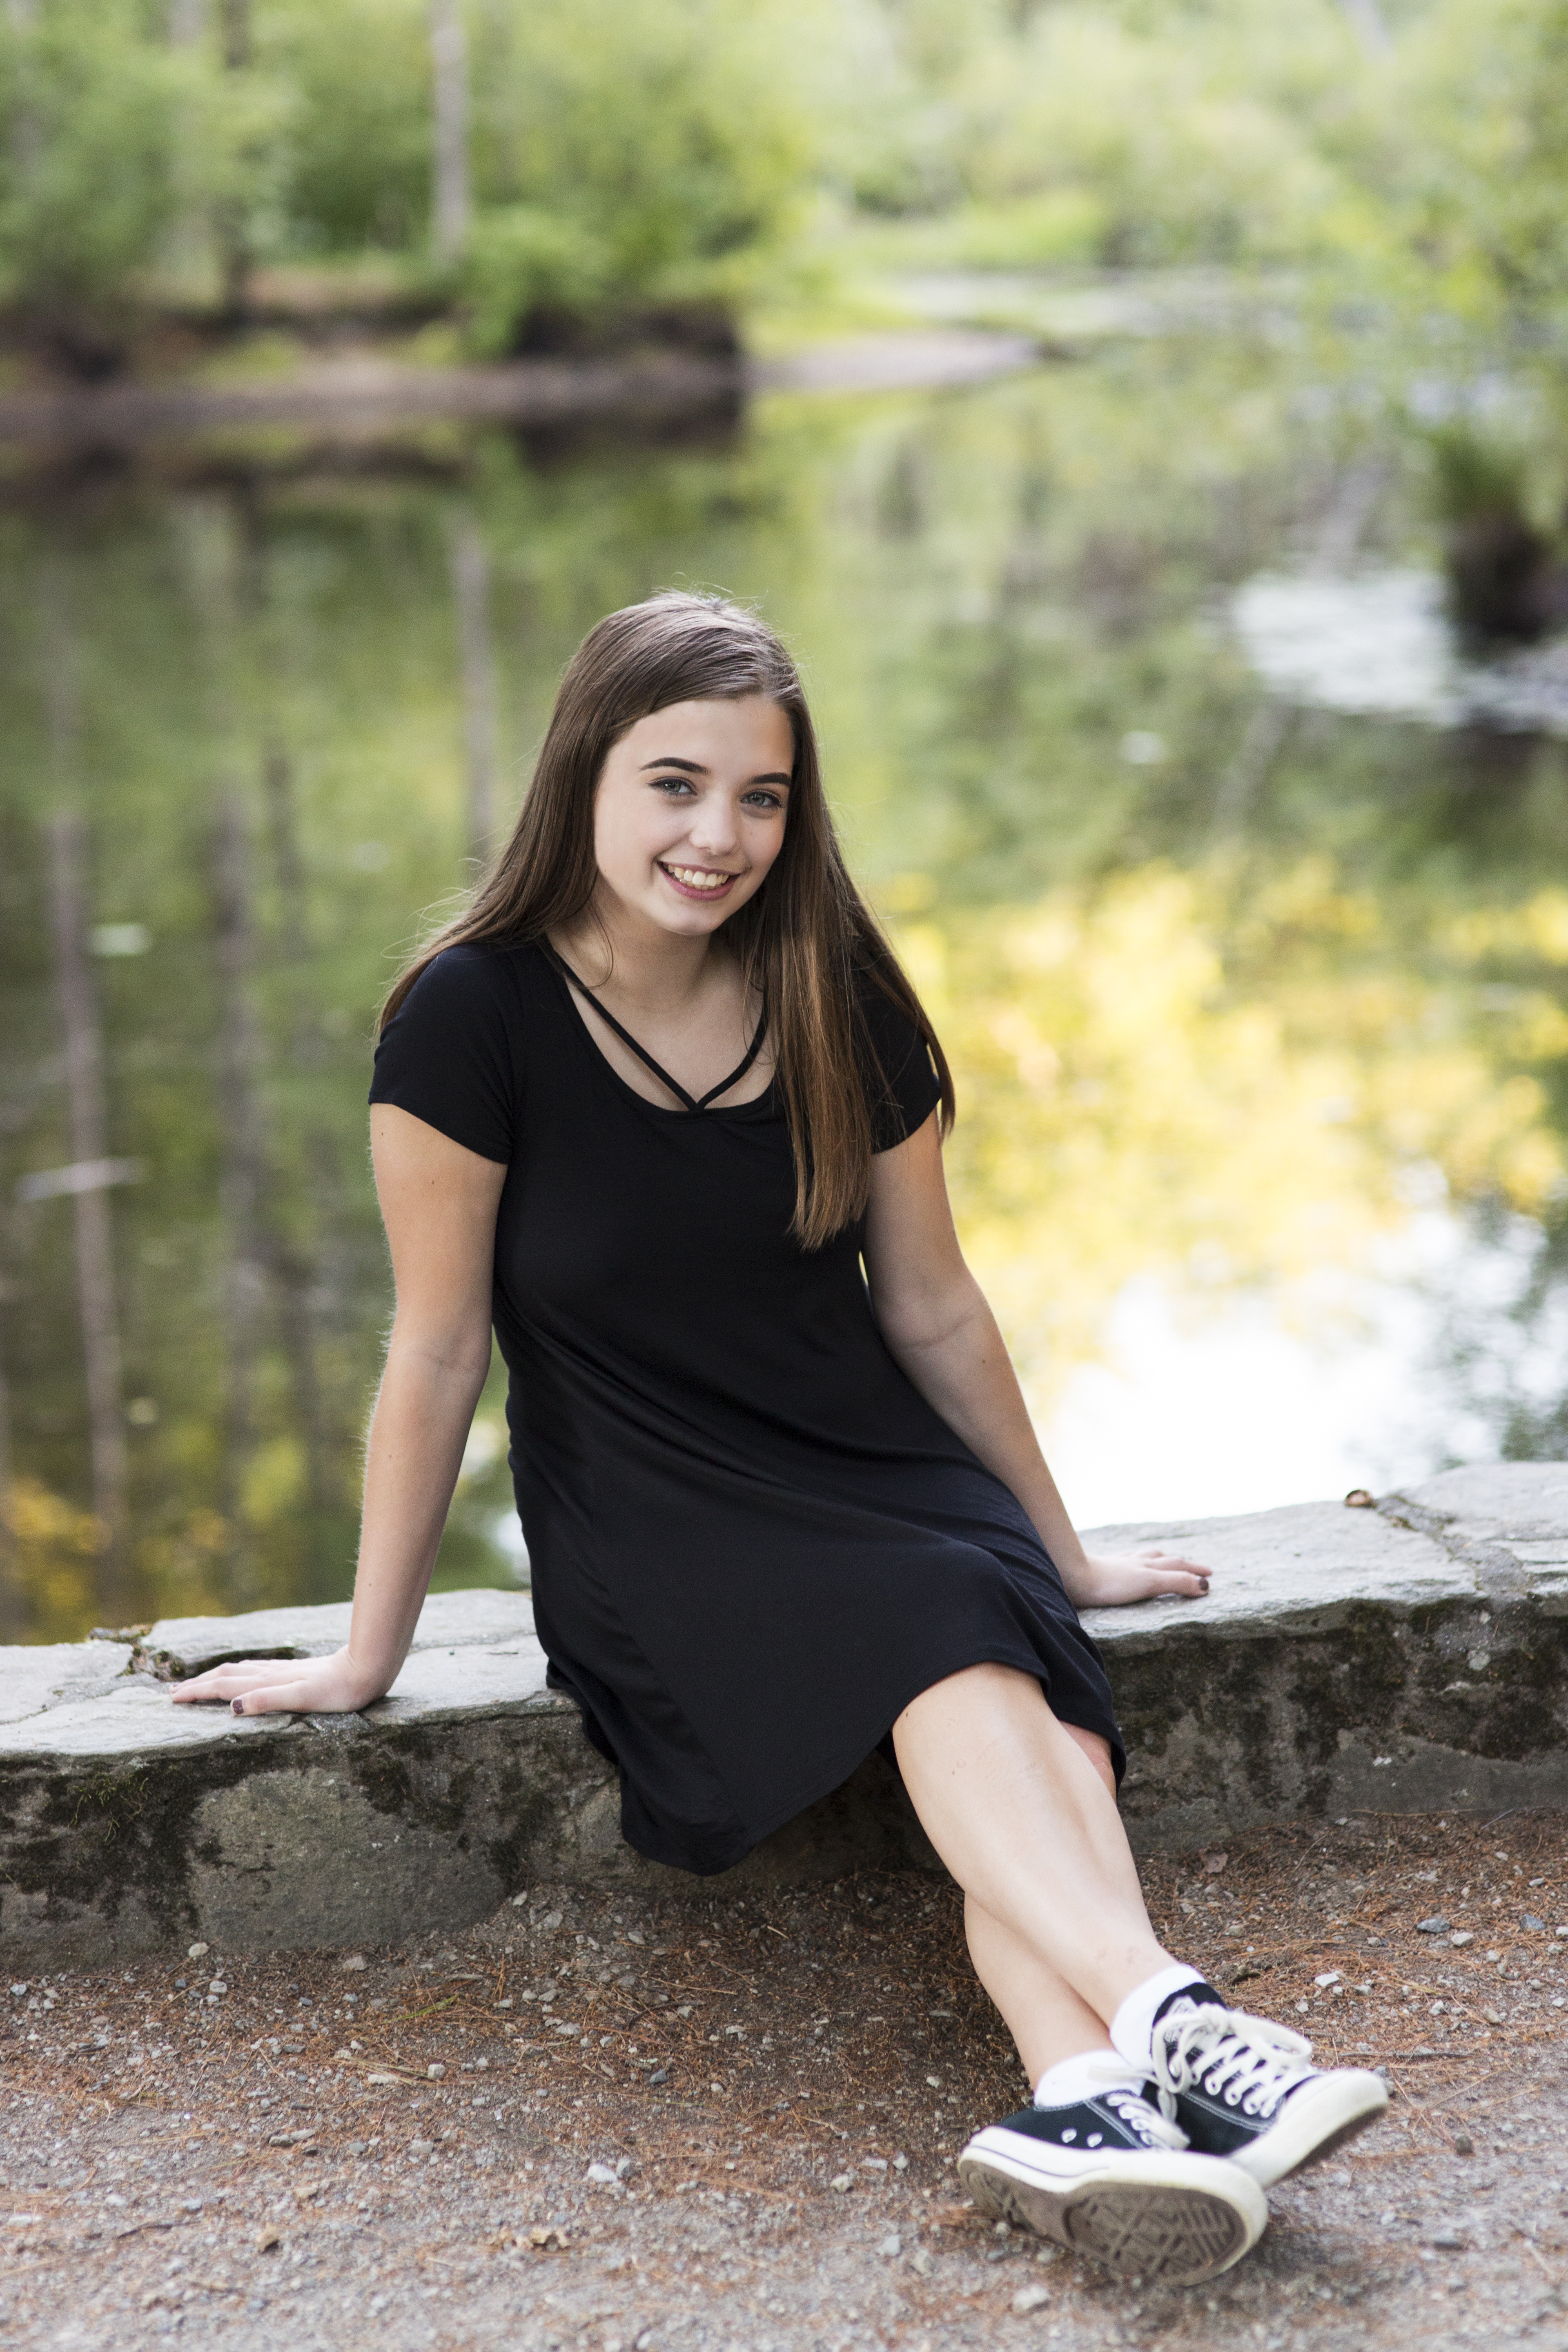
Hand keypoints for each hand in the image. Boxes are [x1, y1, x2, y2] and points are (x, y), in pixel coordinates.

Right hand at [169, 1646, 387, 1717]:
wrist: (366, 1668)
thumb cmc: (338, 1690)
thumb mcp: (303, 1699)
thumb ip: (268, 1700)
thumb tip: (232, 1706)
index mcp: (268, 1683)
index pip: (223, 1687)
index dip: (197, 1692)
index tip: (172, 1698)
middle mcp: (271, 1674)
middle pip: (225, 1676)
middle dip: (198, 1684)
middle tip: (172, 1692)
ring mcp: (281, 1671)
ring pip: (238, 1671)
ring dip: (214, 1677)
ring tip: (198, 1682)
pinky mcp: (293, 1671)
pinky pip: (254, 1670)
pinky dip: (236, 1673)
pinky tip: (242, 1674)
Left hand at [1059, 1547, 1212, 1609]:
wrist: (1072, 1576)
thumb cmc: (1110, 1583)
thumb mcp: (1149, 1583)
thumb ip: (1176, 1583)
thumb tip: (1203, 1586)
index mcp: (1148, 1565)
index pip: (1178, 1566)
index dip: (1194, 1572)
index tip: (1209, 1577)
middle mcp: (1135, 1561)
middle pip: (1165, 1559)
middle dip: (1183, 1563)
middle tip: (1196, 1567)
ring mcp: (1119, 1563)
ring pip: (1145, 1557)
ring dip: (1160, 1558)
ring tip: (1166, 1559)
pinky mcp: (1103, 1568)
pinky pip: (1125, 1561)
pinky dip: (1135, 1560)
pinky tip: (1128, 1562)